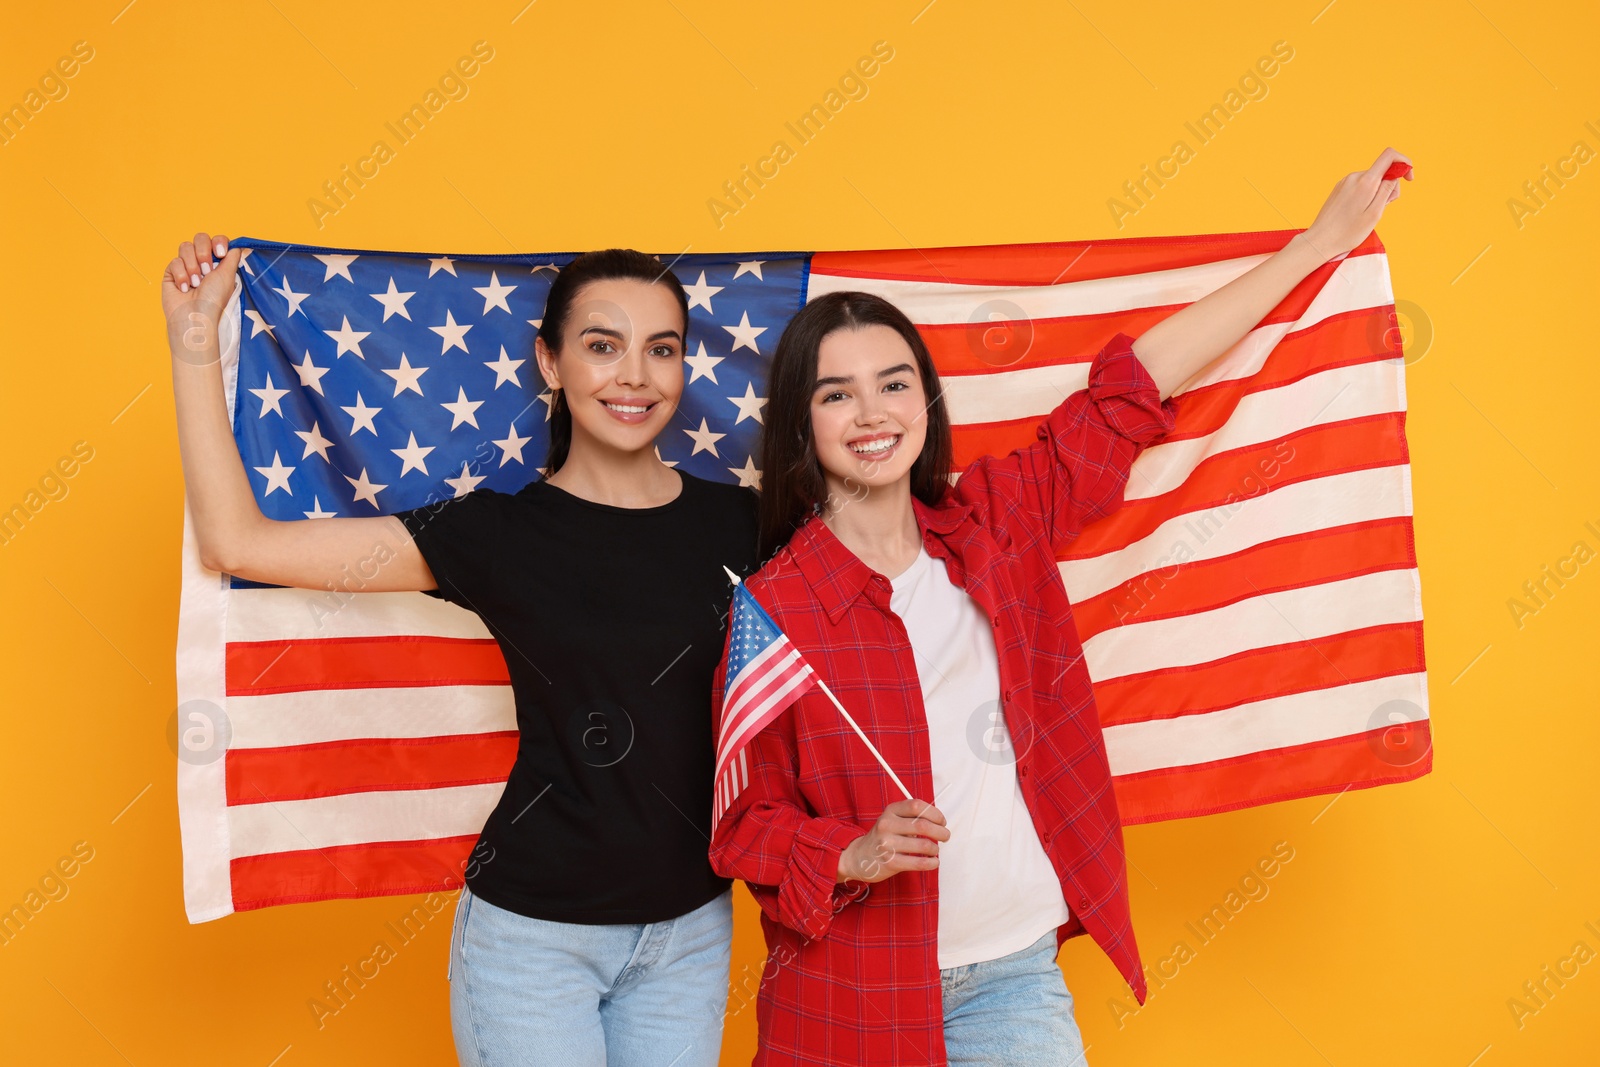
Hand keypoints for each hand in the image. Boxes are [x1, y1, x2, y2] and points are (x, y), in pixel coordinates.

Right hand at [161, 231, 243, 353]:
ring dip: (192, 266)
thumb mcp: (228, 276)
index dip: (217, 242)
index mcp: (218, 262)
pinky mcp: (171, 272)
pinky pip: (174, 261)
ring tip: (196, 284)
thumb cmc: (213, 299)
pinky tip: (184, 288)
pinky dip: (181, 275)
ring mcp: (186, 266)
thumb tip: (239, 244)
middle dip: (203, 253)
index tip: (220, 253)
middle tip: (207, 272)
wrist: (194, 315)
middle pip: (200, 238)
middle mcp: (202, 262)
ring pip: (185, 247)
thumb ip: (232, 257)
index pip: (216, 240)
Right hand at [835, 798, 949, 883]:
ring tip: (934, 850)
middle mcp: (887, 825)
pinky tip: (933, 862)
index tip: (942, 821)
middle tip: (945, 836)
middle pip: (922, 825)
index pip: (917, 806)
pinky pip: (918, 863)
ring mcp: (887, 844)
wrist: (859, 857)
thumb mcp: (892, 820)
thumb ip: (912, 817)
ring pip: (923, 845)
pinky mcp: (890, 862)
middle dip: (940, 832)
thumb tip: (939, 821)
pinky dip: (931, 863)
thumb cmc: (883, 838)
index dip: (935, 813)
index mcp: (890, 811)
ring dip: (935, 849)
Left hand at [1299, 147, 1413, 262]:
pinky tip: (1360, 211)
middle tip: (1384, 207)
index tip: (1409, 179)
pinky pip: (1361, 185)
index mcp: (1365, 181)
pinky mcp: (1340, 188)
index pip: (1389, 156)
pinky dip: (1368, 194)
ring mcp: (1345, 181)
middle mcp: (1354, 177)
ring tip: (1369, 213)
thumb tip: (1396, 173)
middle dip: (1391, 186)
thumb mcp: (1375, 214)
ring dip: (1378, 192)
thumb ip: (1387, 190)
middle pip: (1382, 171)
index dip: (1404, 163)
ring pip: (1372, 179)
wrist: (1320, 240)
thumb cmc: (1348, 232)